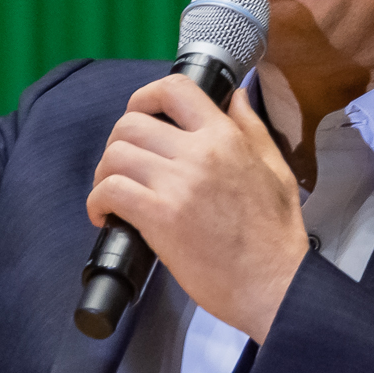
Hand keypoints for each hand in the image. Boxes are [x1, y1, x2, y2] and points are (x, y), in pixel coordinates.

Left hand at [85, 77, 307, 340]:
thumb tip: (235, 96)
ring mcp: (178, 185)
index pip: (174, 89)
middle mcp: (199, 153)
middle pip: (131, 123)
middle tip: (122, 167)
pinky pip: (110, 191)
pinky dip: (97, 202)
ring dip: (104, 174)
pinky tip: (105, 216)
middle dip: (117, 143)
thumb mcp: (275, 168)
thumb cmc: (276, 234)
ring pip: (115, 155)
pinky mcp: (161, 217)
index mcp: (225, 137)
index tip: (139, 114)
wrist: (275, 283)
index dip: (145, 96)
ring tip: (112, 193)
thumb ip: (252, 128)